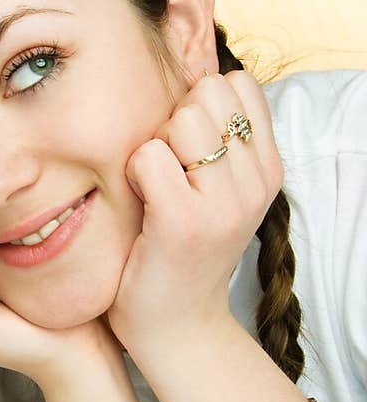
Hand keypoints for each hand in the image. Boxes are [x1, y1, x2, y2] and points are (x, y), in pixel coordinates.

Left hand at [109, 71, 283, 355]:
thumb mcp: (217, 191)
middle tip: (165, 176)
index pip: (237, 83)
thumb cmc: (179, 253)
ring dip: (153, 148)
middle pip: (206, 92)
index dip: (198, 105)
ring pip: (180, 118)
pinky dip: (132, 175)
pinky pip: (148, 156)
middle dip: (172, 124)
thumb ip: (214, 138)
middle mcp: (257, 180)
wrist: (176, 329)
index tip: (185, 153)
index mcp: (268, 167)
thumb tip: (189, 72)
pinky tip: (140, 206)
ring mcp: (225, 202)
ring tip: (154, 192)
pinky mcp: (184, 221)